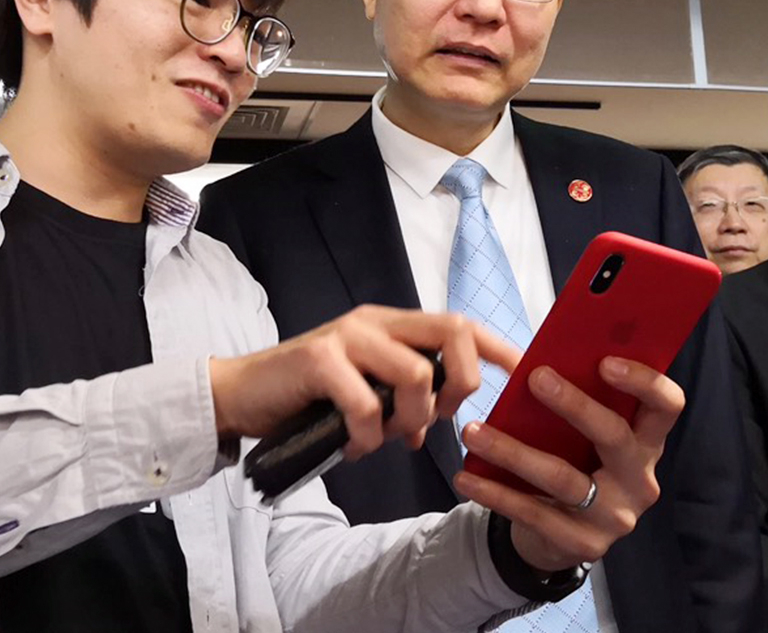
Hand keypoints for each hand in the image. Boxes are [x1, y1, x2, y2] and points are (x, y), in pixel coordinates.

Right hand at [209, 305, 520, 458]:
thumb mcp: (366, 390)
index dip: (497, 346)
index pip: (459, 324)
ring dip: (411, 419)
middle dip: (462, 383)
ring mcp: (346, 336)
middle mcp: (374, 321)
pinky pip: (368, 404)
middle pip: (451, 332)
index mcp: (391, 325)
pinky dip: (368, 436)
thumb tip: (437, 422)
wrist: (242, 396)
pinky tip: (353, 445)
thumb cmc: (308, 396)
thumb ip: (403, 395)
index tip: (525, 371)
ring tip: (385, 439)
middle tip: (438, 420)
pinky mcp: (319, 359)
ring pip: (417, 373)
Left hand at [452, 357, 684, 572]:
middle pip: (614, 435)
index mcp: (647, 443)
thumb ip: (582, 404)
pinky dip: (495, 493)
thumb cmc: (574, 465)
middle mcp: (640, 480)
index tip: (605, 361)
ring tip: (472, 431)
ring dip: (511, 451)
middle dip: (574, 404)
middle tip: (535, 377)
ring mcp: (616, 517)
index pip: (667, 406)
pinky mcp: (585, 544)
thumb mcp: (586, 439)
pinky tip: (466, 477)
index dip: (644, 381)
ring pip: (562, 477)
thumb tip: (542, 359)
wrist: (562, 538)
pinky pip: (534, 513)